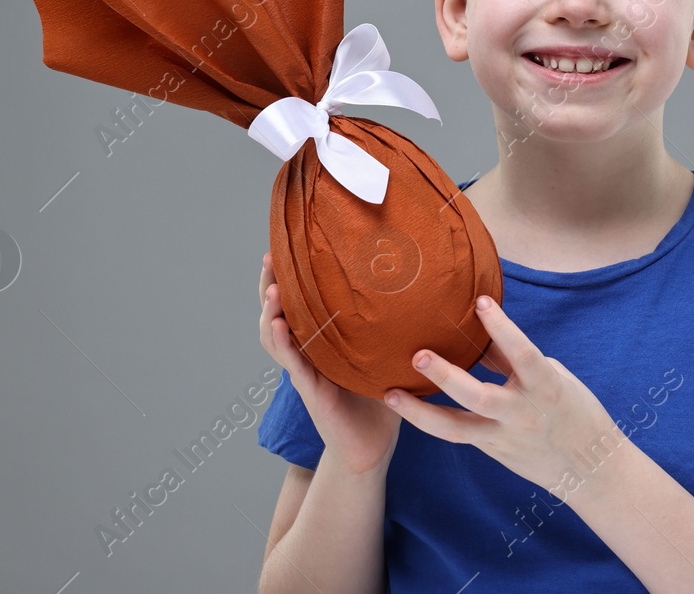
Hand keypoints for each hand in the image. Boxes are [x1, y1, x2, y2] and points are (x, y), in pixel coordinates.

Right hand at [259, 252, 401, 475]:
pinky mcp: (311, 391)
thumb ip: (395, 325)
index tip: (286, 246)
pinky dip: (284, 344)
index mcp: (322, 341)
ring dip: (271, 312)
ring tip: (272, 288)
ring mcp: (305, 372)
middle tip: (268, 257)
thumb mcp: (387, 353)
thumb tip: (425, 285)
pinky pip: (293, 365)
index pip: (298, 303)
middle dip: (269, 285)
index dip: (289, 277)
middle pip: (277, 313)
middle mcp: (308, 353)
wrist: (373, 446)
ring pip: (276, 337)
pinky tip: (281, 326)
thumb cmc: (382, 398)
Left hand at [383, 295, 624, 493]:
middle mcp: (521, 414)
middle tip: (418, 355)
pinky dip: (430, 419)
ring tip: (391, 394)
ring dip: (420, 412)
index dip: (502, 327)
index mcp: (545, 387)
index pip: (523, 353)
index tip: (481, 301)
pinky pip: (456, 434)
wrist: (588, 467)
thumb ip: (516, 360)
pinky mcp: (491, 450)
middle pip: (479, 397)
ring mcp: (503, 437)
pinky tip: (405, 405)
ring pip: (456, 429)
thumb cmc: (572, 410)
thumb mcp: (553, 377)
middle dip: (446, 376)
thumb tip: (482, 332)